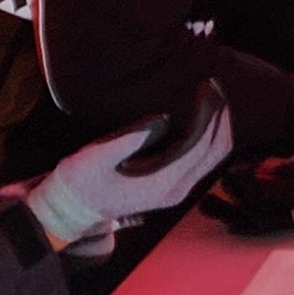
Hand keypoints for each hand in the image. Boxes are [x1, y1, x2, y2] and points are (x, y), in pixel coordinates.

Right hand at [27, 84, 236, 253]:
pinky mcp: (174, 185)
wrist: (73, 210)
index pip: (199, 145)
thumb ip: (128, 139)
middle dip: (220, 115)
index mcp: (162, 183)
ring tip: (212, 93)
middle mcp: (177, 190)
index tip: (206, 85)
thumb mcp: (95, 158)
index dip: (208, 113)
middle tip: (213, 84)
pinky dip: (210, 135)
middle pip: (215, 150)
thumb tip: (162, 119)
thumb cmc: (80, 182)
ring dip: (218, 124)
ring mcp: (178, 190)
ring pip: (214, 155)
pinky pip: (204, 159)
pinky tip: (205, 115)